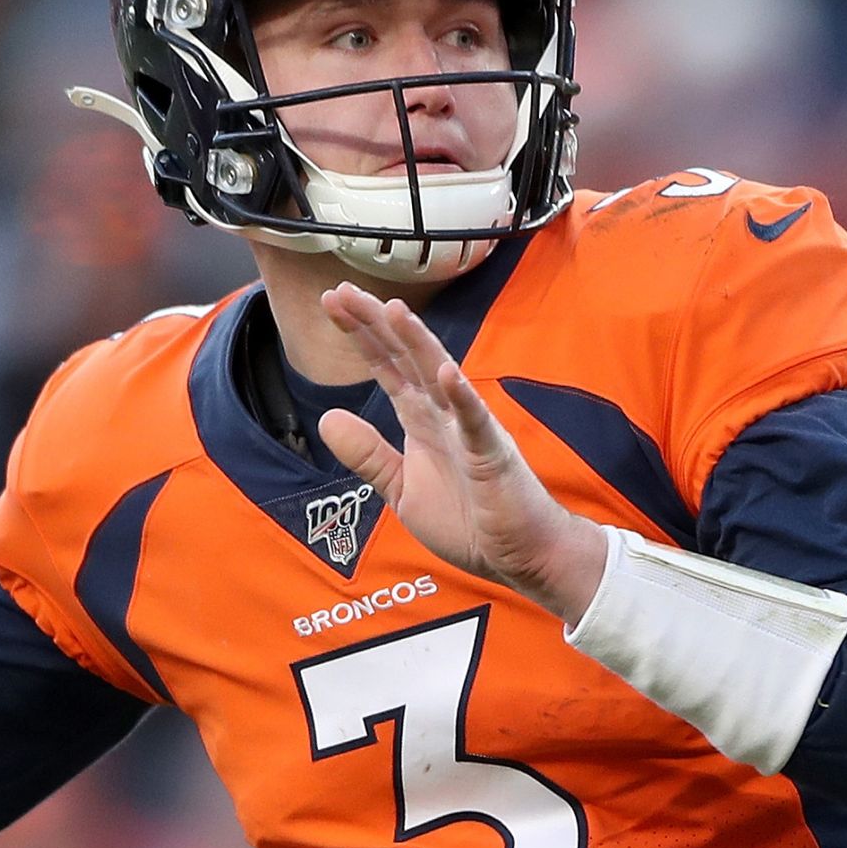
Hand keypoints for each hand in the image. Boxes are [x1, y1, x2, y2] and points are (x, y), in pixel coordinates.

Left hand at [317, 283, 606, 620]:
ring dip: (418, 343)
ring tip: (393, 311)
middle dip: (376, 325)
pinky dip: (462, 398)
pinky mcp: (492, 455)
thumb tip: (327, 418)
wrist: (519, 555)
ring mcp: (470, 429)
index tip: (334, 302)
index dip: (361, 334)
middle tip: (342, 292)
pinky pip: (476, 422)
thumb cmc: (468, 519)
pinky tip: (447, 374)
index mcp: (421, 419)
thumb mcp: (401, 489)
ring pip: (441, 376)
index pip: (387, 366)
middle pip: (406, 358)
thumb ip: (367, 454)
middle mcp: (444, 413)